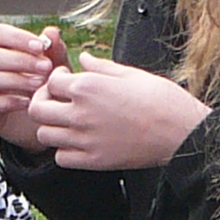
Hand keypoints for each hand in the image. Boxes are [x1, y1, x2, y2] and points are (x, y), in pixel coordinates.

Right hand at [0, 22, 67, 151]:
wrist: (52, 122)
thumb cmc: (52, 88)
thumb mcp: (59, 68)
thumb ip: (56, 50)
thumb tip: (51, 32)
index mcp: (5, 50)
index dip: (16, 37)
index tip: (40, 47)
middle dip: (19, 60)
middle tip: (46, 68)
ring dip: (14, 79)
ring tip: (39, 85)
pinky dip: (7, 101)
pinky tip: (28, 102)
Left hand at [29, 53, 211, 170]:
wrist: (181, 132)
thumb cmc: (161, 99)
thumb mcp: (131, 74)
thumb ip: (101, 67)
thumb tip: (84, 58)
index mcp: (88, 87)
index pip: (50, 81)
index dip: (56, 79)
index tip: (67, 80)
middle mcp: (81, 113)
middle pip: (38, 109)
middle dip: (43, 101)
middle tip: (57, 101)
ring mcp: (85, 139)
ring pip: (45, 134)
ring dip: (52, 126)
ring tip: (67, 121)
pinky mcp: (94, 161)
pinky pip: (61, 158)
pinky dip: (64, 150)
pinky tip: (77, 142)